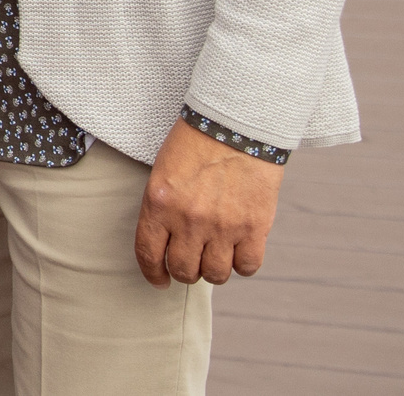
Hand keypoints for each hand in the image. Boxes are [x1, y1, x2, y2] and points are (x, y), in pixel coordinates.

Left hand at [134, 119, 284, 286]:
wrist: (236, 123)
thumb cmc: (196, 143)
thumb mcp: (164, 172)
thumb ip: (164, 208)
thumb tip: (167, 243)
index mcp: (160, 203)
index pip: (149, 254)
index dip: (153, 274)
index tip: (160, 280)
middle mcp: (189, 220)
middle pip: (184, 270)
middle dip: (185, 271)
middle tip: (192, 261)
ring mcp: (223, 226)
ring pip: (216, 274)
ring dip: (214, 269)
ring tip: (217, 254)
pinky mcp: (255, 227)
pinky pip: (247, 266)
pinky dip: (243, 263)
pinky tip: (240, 250)